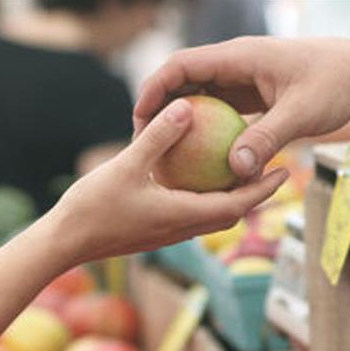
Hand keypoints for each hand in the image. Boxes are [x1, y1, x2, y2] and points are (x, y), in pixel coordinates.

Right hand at [46, 98, 289, 264]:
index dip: (263, 189)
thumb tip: (187, 107)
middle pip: (231, 213)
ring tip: (242, 171)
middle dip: (255, 193)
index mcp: (183, 216)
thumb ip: (158, 137)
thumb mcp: (127, 165)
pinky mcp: (155, 231)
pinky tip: (197, 177)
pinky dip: (205, 197)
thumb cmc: (93, 207)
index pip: (237, 205)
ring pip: (211, 216)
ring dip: (231, 197)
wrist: (64, 243)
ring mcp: (168, 233)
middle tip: (274, 169)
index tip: (285, 171)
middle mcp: (182, 229)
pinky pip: (190, 213)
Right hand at [134, 37, 349, 180]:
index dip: (155, 89)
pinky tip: (202, 162)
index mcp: (240, 56)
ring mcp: (245, 79)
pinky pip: (222, 112)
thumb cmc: (337, 84)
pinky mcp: (255, 94)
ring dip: (184, 123)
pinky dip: (209, 132)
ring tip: (166, 156)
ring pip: (202, 97)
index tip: (139, 119)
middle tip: (144, 144)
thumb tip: (235, 170)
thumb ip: (267, 139)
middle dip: (161, 109)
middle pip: (184, 81)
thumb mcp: (302, 114)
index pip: (182, 65)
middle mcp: (237, 64)